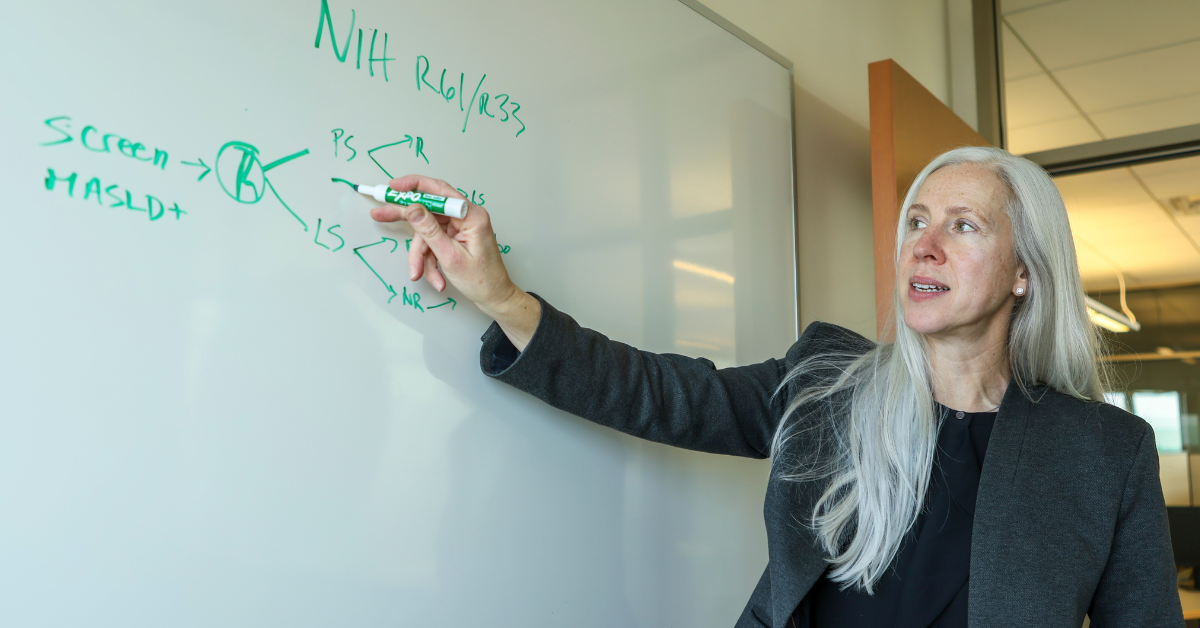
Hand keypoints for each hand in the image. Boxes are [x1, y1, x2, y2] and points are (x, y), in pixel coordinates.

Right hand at [369, 175, 539, 347]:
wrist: (494, 298)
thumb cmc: (482, 280)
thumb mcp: (450, 256)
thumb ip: (429, 230)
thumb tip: (412, 208)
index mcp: (471, 215)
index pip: (438, 190)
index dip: (413, 186)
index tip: (392, 187)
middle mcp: (466, 217)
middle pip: (428, 210)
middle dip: (405, 219)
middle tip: (379, 214)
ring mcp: (460, 228)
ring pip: (427, 233)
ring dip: (421, 256)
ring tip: (420, 274)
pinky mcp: (455, 238)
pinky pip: (433, 244)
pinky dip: (430, 261)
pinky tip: (436, 278)